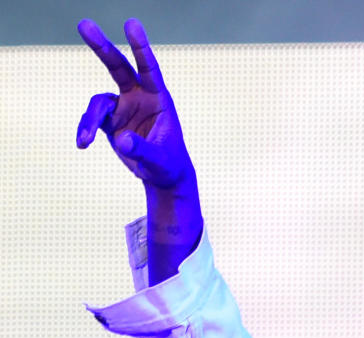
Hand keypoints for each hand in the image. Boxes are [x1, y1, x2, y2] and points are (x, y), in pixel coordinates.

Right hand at [76, 16, 194, 193]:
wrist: (160, 175)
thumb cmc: (168, 164)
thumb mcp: (159, 160)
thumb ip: (143, 149)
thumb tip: (122, 141)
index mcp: (158, 98)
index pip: (149, 69)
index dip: (140, 47)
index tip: (131, 24)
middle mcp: (138, 97)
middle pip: (117, 67)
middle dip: (102, 47)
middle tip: (84, 24)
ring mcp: (122, 107)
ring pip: (99, 102)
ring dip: (90, 120)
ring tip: (85, 140)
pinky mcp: (110, 121)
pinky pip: (93, 119)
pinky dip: (86, 129)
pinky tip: (83, 143)